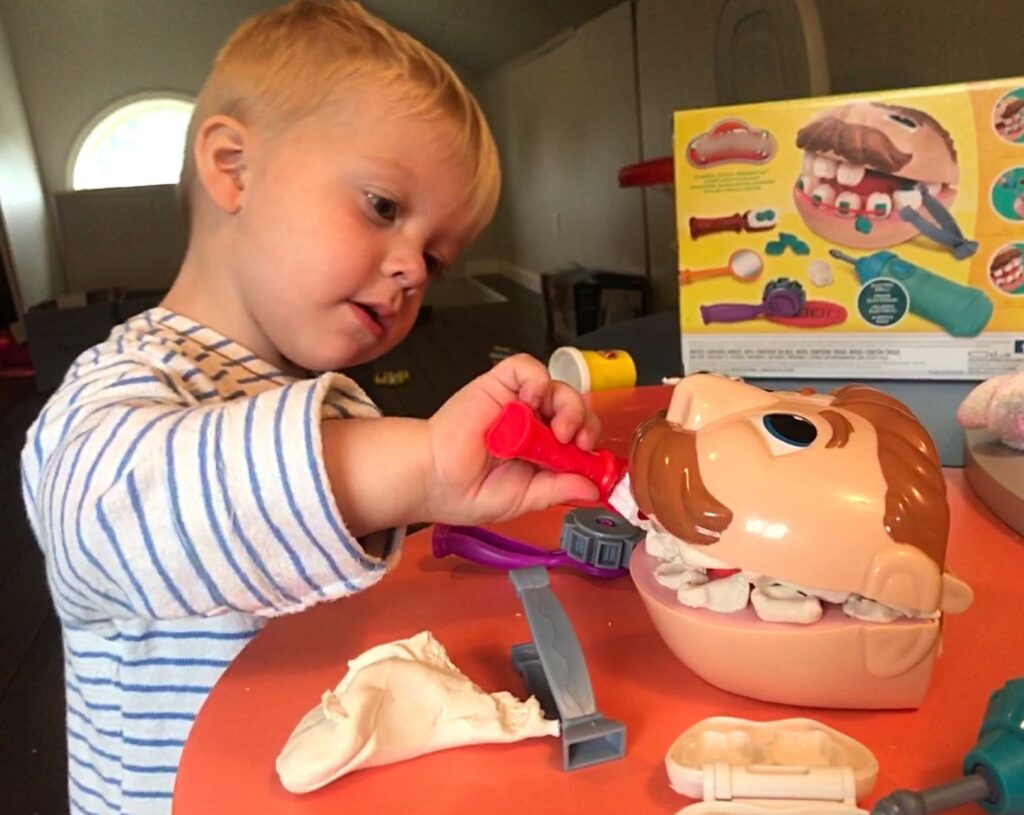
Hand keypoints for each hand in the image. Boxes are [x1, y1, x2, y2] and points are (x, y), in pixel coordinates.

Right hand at [425, 354, 600, 523]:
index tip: (592, 459)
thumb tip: (593, 489)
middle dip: (585, 423)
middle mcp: (532, 422)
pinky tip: (534, 399)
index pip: (579, 435)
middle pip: (573, 408)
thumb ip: (559, 490)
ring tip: (558, 430)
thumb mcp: (524, 498)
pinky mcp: (498, 384)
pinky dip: (538, 379)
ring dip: (567, 407)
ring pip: (557, 387)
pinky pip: (527, 368)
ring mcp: (516, 402)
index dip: (590, 442)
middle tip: (577, 442)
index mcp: (540, 449)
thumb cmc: (467, 491)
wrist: (432, 481)